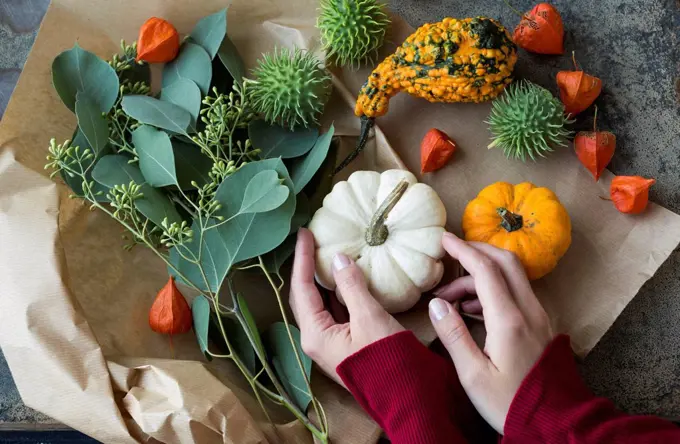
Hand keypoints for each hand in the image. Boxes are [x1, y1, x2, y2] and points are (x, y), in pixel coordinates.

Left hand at [289, 228, 404, 384]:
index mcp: (315, 334)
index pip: (301, 288)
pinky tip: (347, 276)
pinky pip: (337, 310)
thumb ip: (352, 286)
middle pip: (306, 295)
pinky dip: (339, 291)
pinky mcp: (347, 342)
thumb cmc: (387, 360)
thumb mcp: (369, 318)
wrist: (407, 396)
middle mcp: (317, 338)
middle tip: (313, 240)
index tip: (304, 232)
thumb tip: (338, 258)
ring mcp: (332, 341)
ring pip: (321, 302)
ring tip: (327, 252)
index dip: (302, 258)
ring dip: (323, 278)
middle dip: (307, 267)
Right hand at [429, 232, 553, 433]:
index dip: (463, 250)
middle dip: (476, 251)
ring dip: (482, 274)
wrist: (554, 423)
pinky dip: (493, 288)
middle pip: (505, 262)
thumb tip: (436, 303)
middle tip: (451, 253)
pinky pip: (516, 292)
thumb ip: (453, 335)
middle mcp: (528, 311)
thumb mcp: (473, 375)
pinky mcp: (540, 325)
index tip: (444, 239)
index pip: (485, 270)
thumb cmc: (509, 403)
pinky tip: (473, 308)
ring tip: (452, 297)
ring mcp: (538, 316)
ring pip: (511, 276)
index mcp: (509, 320)